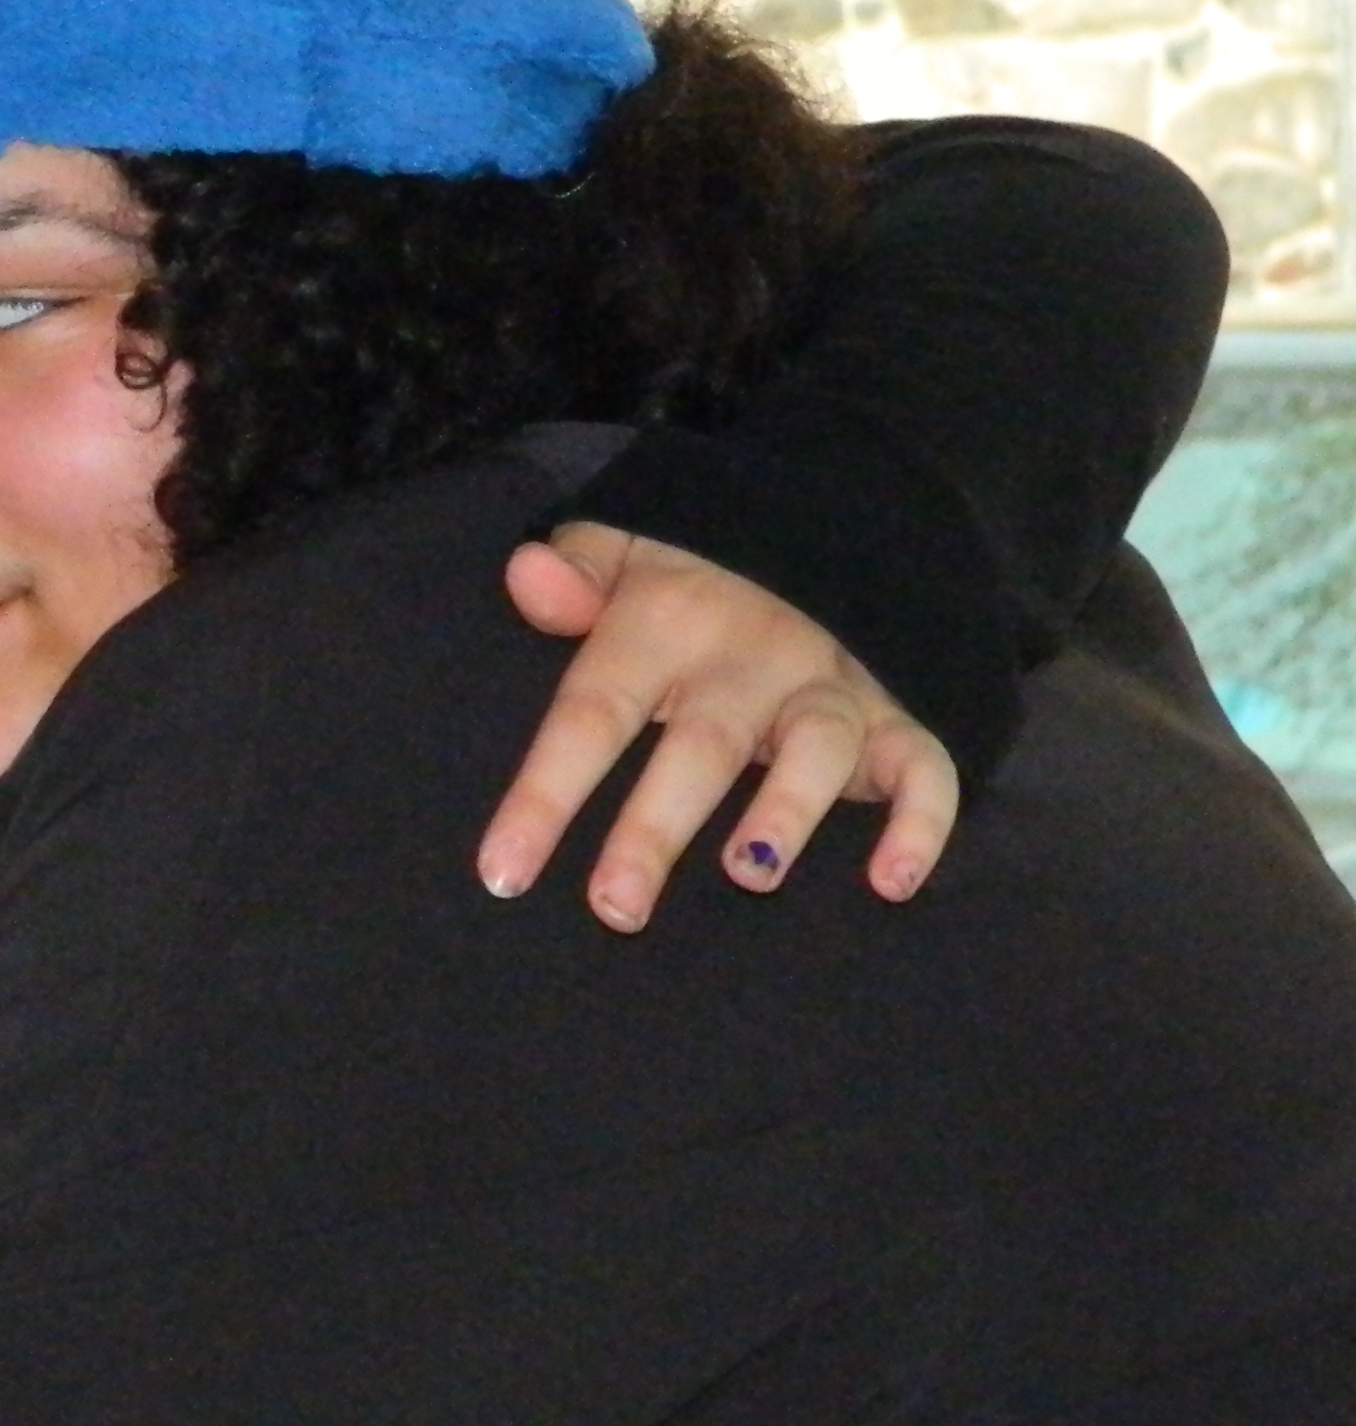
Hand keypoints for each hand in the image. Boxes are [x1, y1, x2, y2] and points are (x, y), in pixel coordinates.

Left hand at [479, 524, 959, 929]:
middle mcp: (751, 658)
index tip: (502, 873)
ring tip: (750, 875)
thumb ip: (574, 573)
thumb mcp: (623, 545)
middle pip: (701, 747)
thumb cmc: (693, 569)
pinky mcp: (898, 712)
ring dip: (788, 810)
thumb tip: (527, 576)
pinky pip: (924, 765)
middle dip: (656, 830)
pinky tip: (893, 881)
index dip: (544, 793)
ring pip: (817, 749)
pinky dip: (920, 823)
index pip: (592, 712)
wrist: (831, 516)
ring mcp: (829, 685)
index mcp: (665, 623)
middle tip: (615, 909)